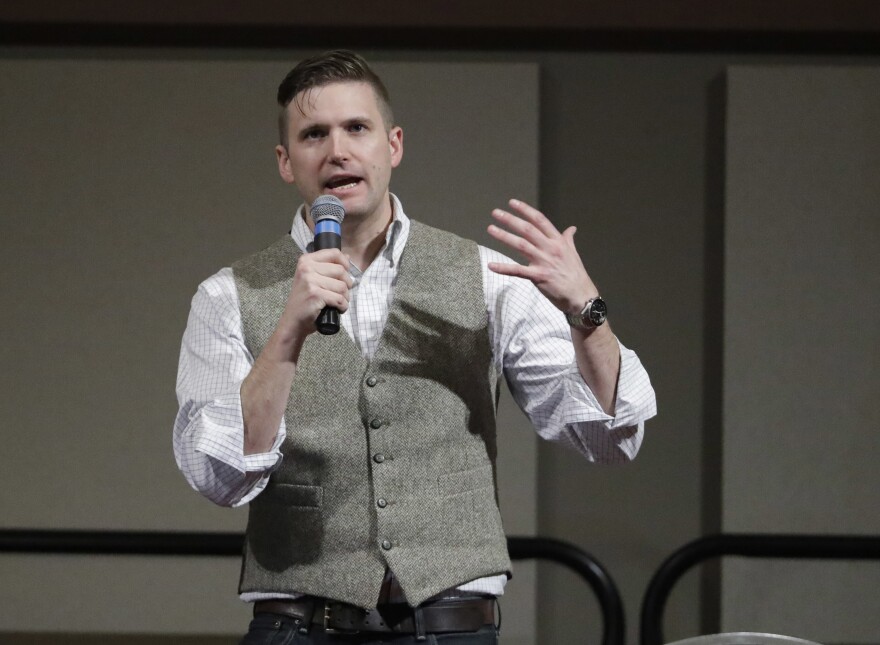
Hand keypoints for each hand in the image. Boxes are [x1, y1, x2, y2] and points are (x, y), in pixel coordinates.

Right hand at [278, 248, 351, 340]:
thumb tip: (347, 257)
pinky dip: (343, 306)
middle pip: (341, 270)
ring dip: (345, 297)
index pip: (334, 253)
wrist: (293, 321)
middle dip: (347, 284)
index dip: (345, 264)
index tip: (345, 274)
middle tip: (341, 293)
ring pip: (342, 286)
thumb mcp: (313, 279)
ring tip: (338, 303)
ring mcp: (310, 281)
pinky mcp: (315, 294)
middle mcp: (307, 268)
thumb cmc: (305, 300)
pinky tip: (338, 309)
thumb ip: (328, 267)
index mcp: (306, 260)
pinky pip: (339, 299)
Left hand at [487, 199, 597, 313]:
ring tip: (490, 229)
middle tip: (496, 213)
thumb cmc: (576, 275)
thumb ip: (568, 239)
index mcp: (558, 241)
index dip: (525, 210)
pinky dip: (504, 268)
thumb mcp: (573, 253)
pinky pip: (518, 270)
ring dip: (504, 236)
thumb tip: (571, 228)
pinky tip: (491, 265)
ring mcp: (544, 262)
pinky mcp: (538, 276)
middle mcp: (550, 248)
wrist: (581, 296)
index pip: (540, 220)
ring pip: (521, 245)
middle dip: (510, 220)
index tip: (512, 203)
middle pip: (528, 229)